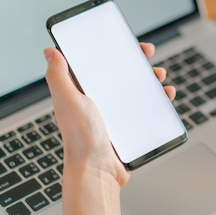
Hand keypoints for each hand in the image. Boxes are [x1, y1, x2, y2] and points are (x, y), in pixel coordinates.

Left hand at [43, 43, 175, 186]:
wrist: (97, 171)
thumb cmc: (81, 139)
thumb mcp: (68, 101)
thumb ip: (58, 76)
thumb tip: (51, 52)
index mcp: (82, 92)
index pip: (99, 64)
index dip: (113, 50)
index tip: (126, 43)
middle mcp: (98, 102)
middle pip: (121, 74)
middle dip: (136, 62)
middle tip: (147, 56)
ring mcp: (114, 115)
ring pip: (136, 90)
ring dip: (150, 80)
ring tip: (159, 77)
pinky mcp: (127, 127)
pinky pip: (145, 108)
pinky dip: (157, 100)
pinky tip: (165, 97)